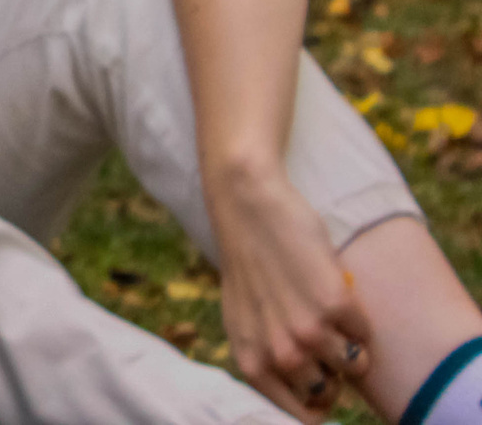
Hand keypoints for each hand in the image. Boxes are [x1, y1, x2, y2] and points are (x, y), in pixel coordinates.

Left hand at [209, 159, 372, 420]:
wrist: (248, 207)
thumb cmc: (248, 266)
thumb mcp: (244, 321)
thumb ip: (267, 361)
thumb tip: (308, 401)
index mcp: (253, 362)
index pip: (301, 416)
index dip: (316, 401)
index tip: (321, 382)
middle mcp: (280, 354)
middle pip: (330, 392)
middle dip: (330, 370)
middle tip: (317, 335)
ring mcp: (309, 331)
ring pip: (356, 365)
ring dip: (350, 342)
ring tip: (327, 313)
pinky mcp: (335, 305)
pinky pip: (365, 331)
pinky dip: (358, 315)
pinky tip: (331, 289)